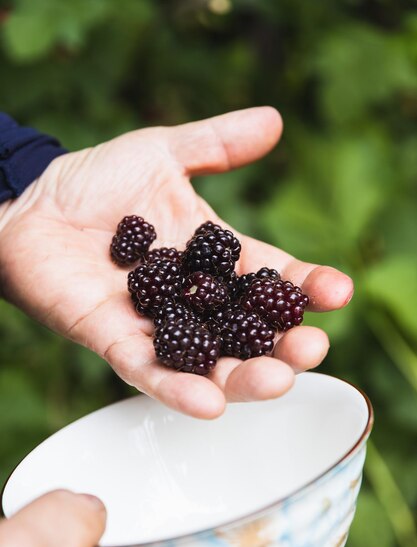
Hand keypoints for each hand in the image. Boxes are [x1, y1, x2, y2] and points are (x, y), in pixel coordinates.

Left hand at [0, 107, 352, 418]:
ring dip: (244, 377)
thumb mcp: (162, 154)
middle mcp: (192, 301)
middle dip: (283, 346)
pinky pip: (149, 372)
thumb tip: (276, 121)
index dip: (304, 287)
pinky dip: (178, 389)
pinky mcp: (113, 341)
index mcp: (212, 260)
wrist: (31, 202)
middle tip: (312, 350)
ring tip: (278, 381)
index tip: (337, 292)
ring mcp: (155, 326)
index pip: (268, 279)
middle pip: (247, 334)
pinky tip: (210, 404)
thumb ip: (217, 145)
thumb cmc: (94, 182)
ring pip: (208, 363)